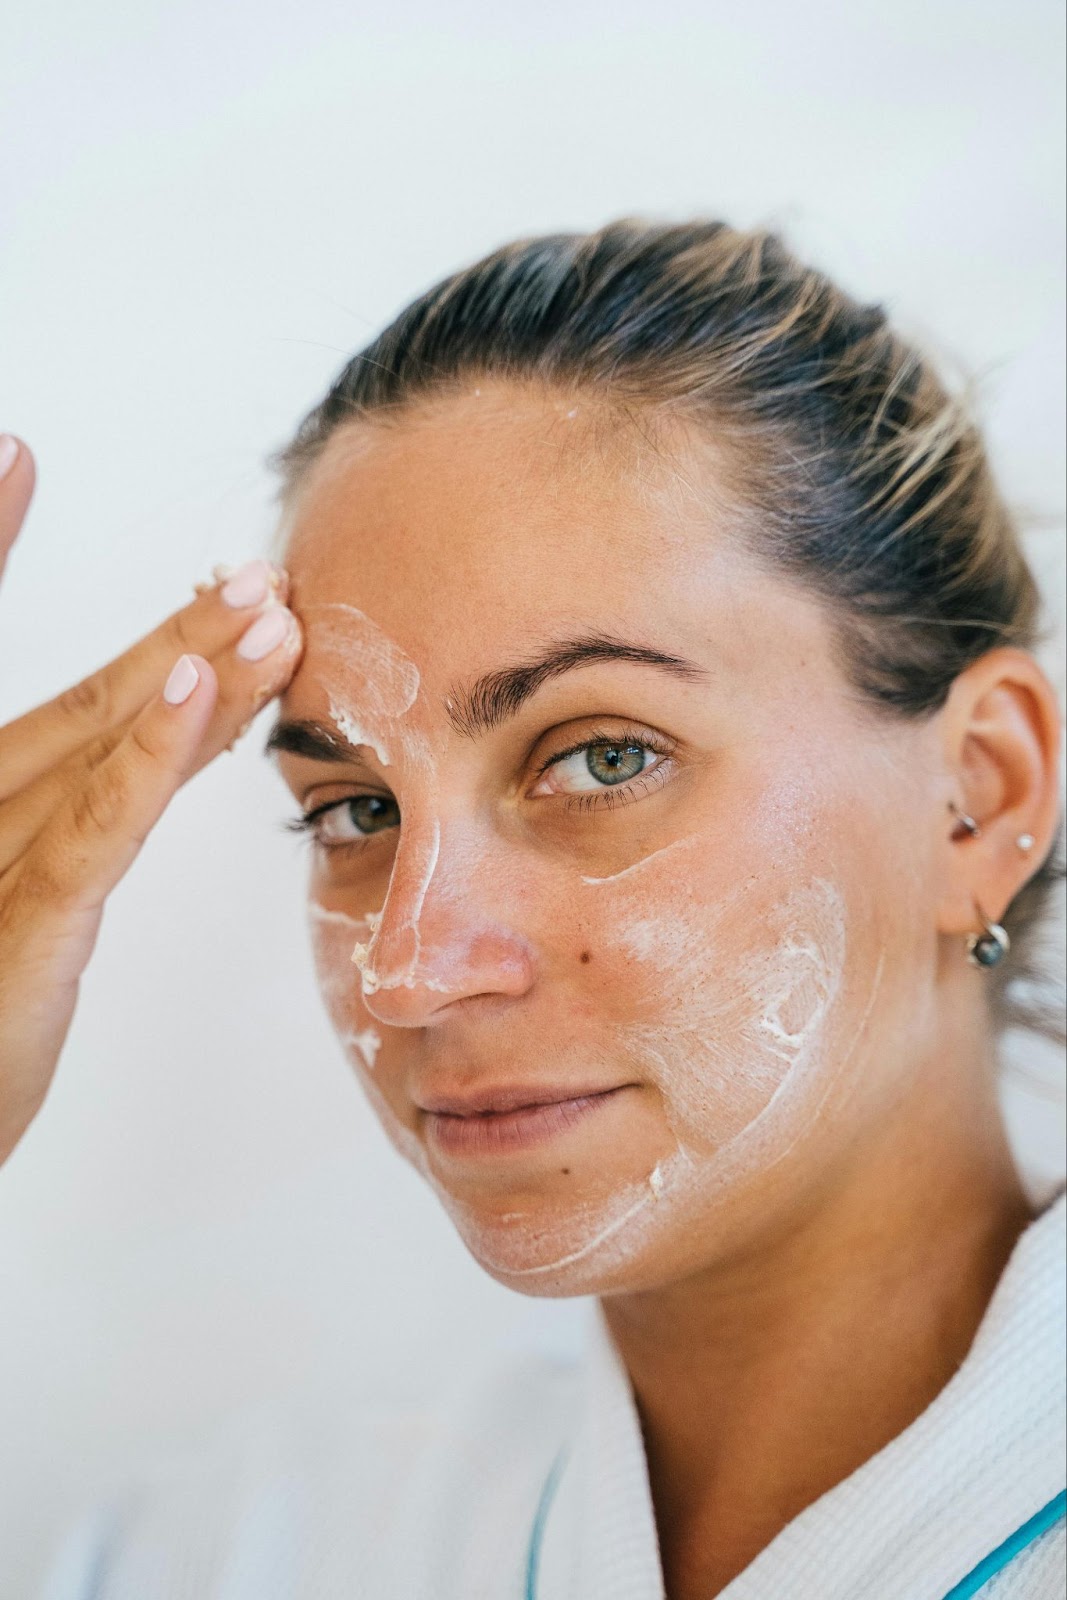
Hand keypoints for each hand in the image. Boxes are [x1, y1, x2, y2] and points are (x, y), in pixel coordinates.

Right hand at [0, 436, 302, 1163]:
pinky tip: (197, 689)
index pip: (52, 699)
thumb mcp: (22, 925)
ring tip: (263, 607)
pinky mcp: (17, 930)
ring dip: (191, 666)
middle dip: (181, 633)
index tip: (115, 523)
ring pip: (96, 742)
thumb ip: (64, 839)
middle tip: (259, 575)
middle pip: (86, 704)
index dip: (65, 591)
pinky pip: (91, 829)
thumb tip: (138, 779)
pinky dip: (148, 753)